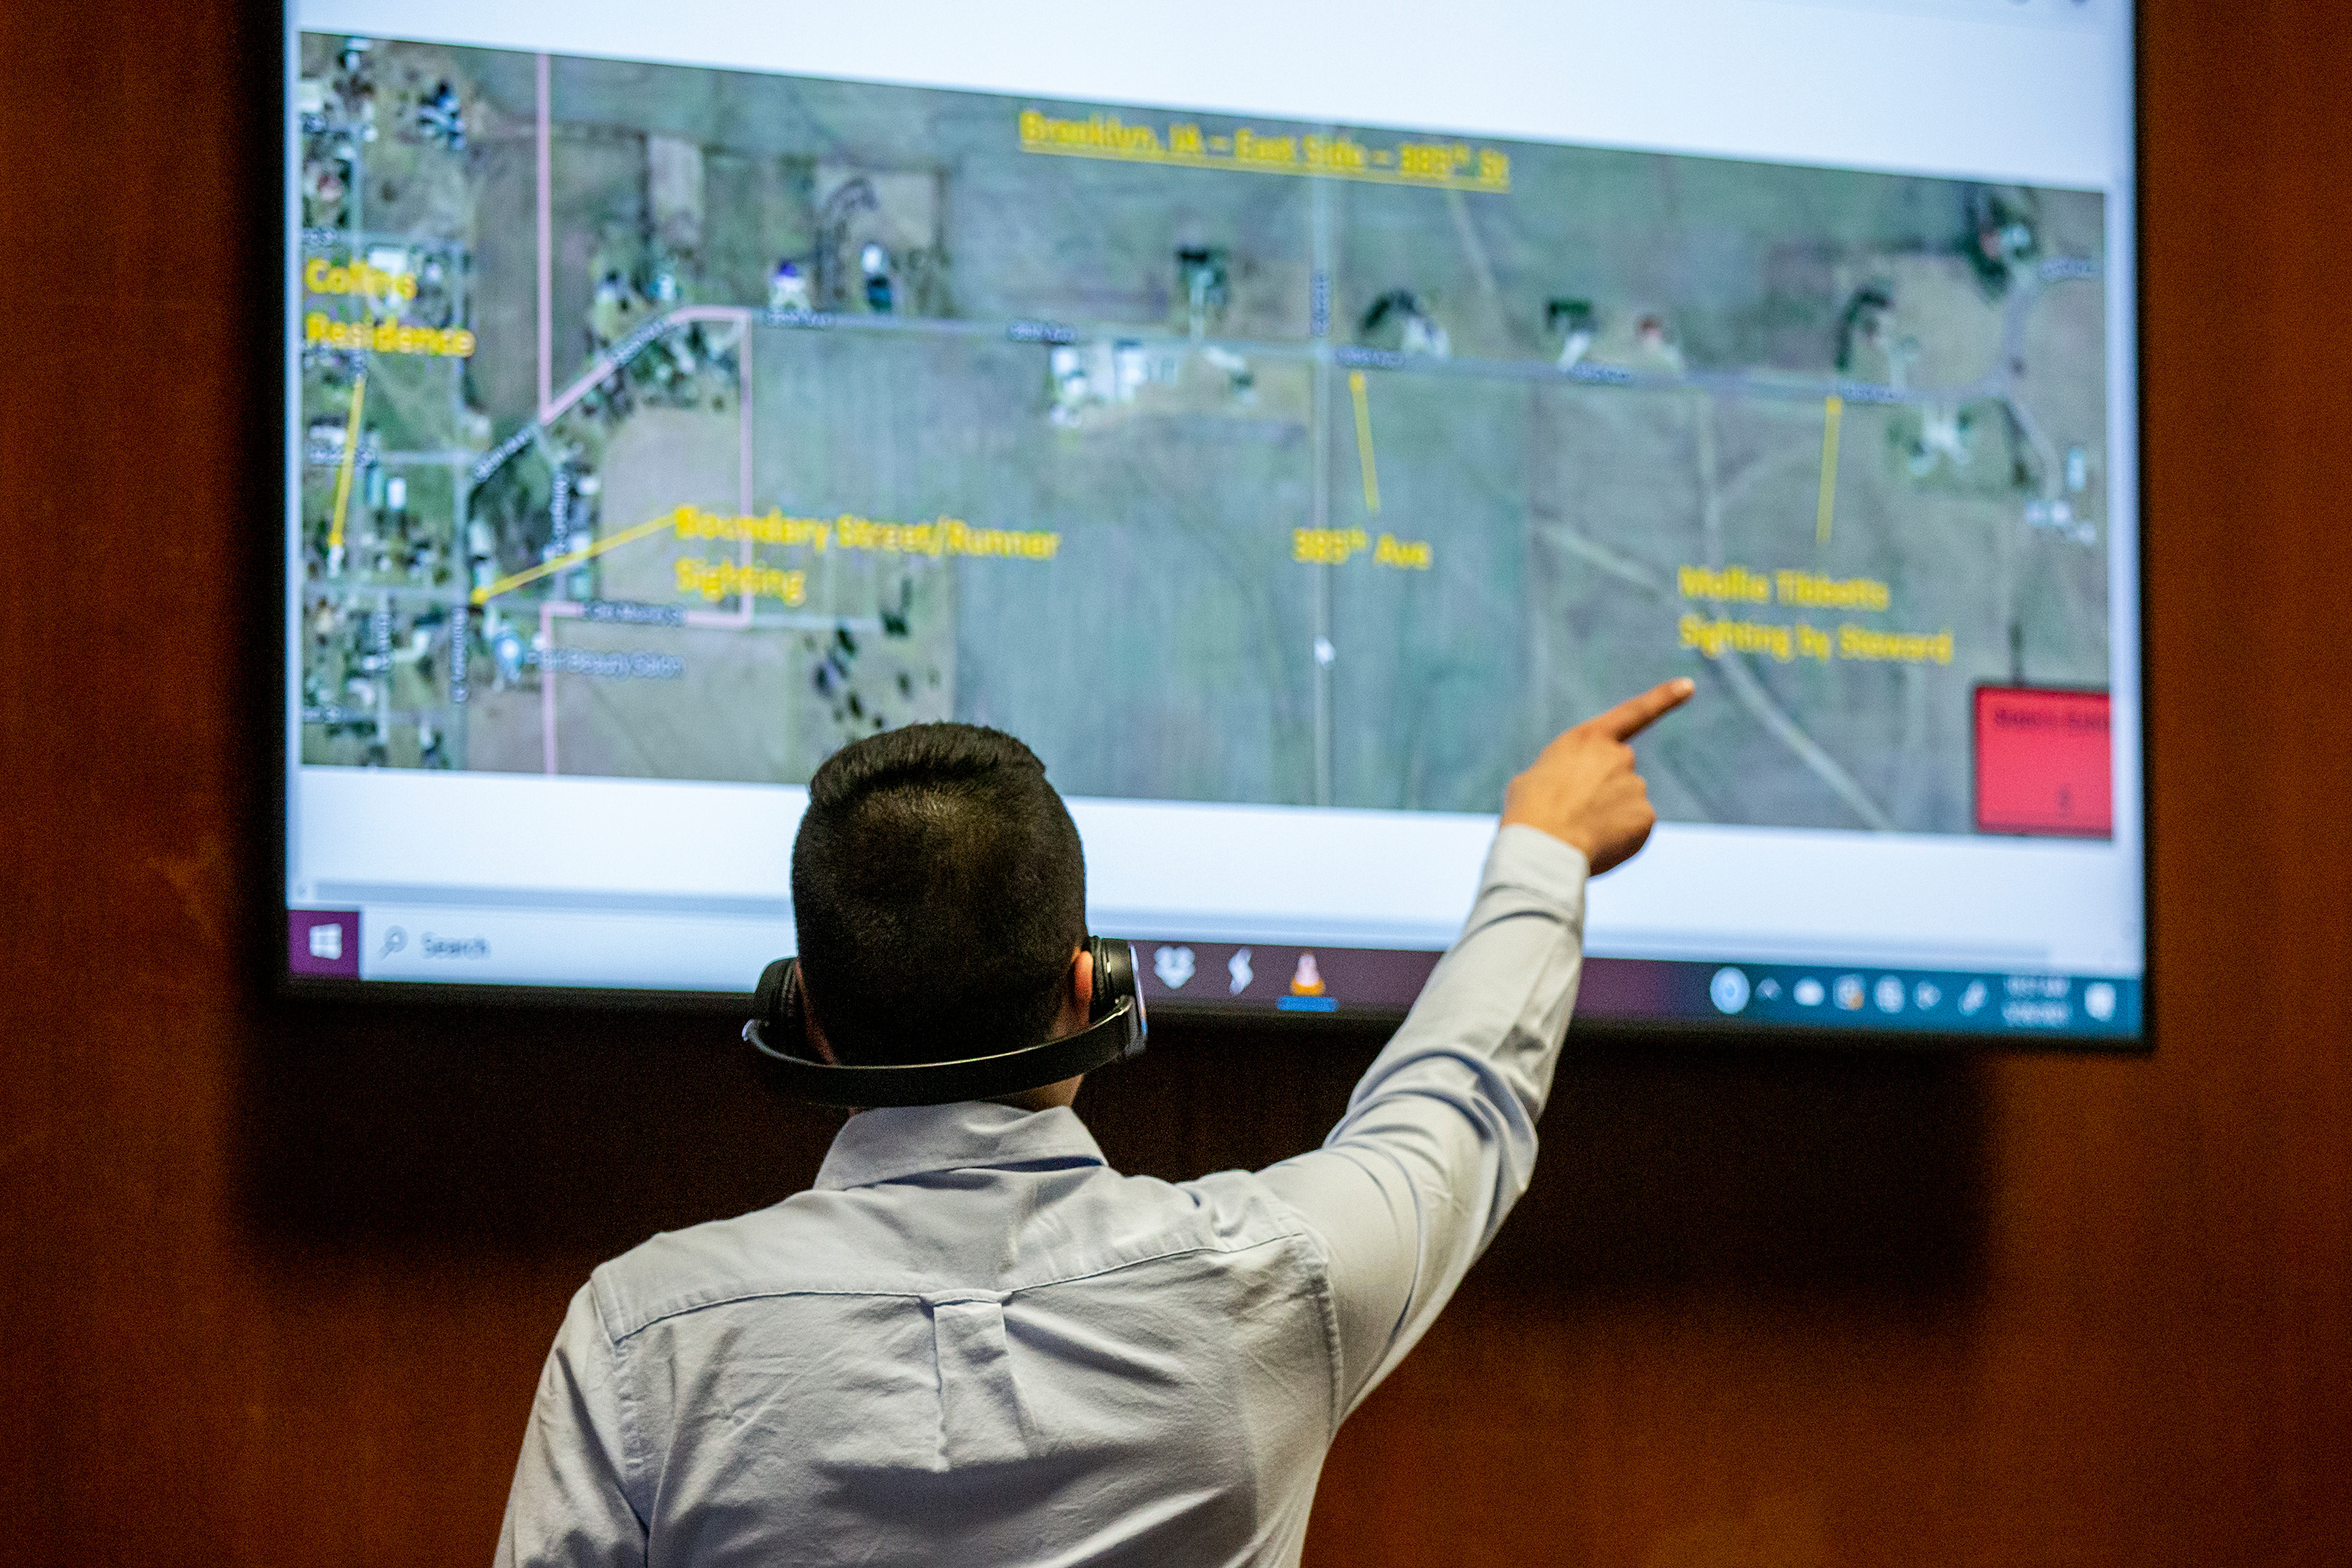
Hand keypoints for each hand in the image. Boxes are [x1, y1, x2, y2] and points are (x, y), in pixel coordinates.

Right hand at [1501, 678, 1694, 874]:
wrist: (1543, 846)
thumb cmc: (1529, 813)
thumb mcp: (1537, 778)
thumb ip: (1568, 773)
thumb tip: (1579, 794)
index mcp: (1588, 739)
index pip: (1634, 712)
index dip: (1664, 698)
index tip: (1689, 686)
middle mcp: (1619, 756)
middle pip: (1619, 773)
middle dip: (1602, 791)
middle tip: (1573, 814)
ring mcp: (1636, 785)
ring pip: (1625, 804)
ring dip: (1607, 817)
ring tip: (1577, 832)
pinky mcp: (1645, 816)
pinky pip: (1635, 828)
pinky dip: (1620, 838)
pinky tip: (1597, 844)